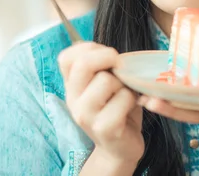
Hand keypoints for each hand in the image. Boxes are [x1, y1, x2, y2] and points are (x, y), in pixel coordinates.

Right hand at [58, 43, 143, 165]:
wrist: (120, 149)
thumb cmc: (116, 110)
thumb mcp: (105, 85)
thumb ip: (101, 68)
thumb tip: (110, 52)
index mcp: (71, 86)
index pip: (66, 57)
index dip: (88, 48)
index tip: (106, 56)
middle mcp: (73, 100)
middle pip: (83, 64)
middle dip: (108, 57)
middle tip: (120, 65)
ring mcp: (86, 116)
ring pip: (106, 80)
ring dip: (123, 82)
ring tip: (125, 93)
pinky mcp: (104, 128)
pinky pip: (122, 99)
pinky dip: (132, 99)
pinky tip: (130, 108)